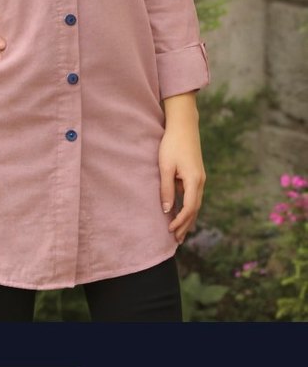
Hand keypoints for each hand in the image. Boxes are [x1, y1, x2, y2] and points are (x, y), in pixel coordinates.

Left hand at [158, 122, 205, 244]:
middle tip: (176, 240)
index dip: (180, 221)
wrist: (184, 126)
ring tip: (181, 233)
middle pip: (195, 210)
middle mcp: (200, 181)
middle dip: (186, 225)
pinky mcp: (196, 175)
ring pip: (196, 204)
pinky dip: (189, 208)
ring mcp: (200, 178)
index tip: (170, 230)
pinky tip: (183, 213)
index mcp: (194, 180)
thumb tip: (167, 210)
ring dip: (188, 218)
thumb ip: (166, 189)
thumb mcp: (166, 167)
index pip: (189, 208)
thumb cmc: (172, 144)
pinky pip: (194, 196)